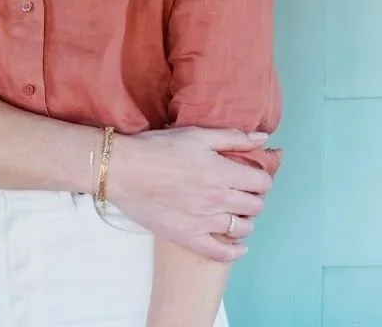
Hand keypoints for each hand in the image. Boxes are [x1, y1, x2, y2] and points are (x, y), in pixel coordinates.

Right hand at [107, 127, 271, 262]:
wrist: (123, 170)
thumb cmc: (157, 147)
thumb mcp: (196, 134)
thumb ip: (233, 137)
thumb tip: (264, 138)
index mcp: (221, 171)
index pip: (261, 181)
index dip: (260, 177)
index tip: (250, 175)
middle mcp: (218, 199)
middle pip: (255, 205)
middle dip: (253, 197)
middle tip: (240, 191)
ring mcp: (204, 222)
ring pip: (243, 229)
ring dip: (244, 220)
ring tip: (233, 212)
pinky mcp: (189, 238)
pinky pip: (222, 253)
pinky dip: (235, 251)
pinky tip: (236, 244)